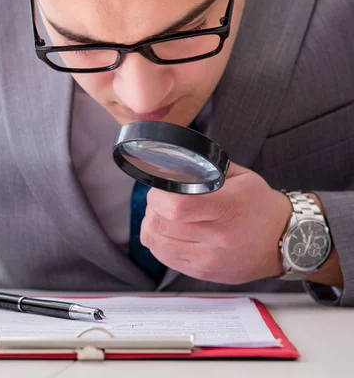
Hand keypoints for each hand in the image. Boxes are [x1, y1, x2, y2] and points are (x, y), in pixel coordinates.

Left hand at [141, 163, 291, 284]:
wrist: (287, 242)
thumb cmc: (261, 207)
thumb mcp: (242, 178)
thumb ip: (208, 170)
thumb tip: (175, 164)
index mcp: (228, 208)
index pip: (177, 206)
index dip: (159, 196)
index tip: (161, 189)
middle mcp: (218, 238)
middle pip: (161, 225)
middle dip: (152, 209)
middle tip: (160, 201)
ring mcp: (209, 259)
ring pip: (157, 243)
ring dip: (151, 226)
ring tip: (162, 217)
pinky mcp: (203, 273)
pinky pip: (165, 259)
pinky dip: (158, 243)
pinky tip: (168, 234)